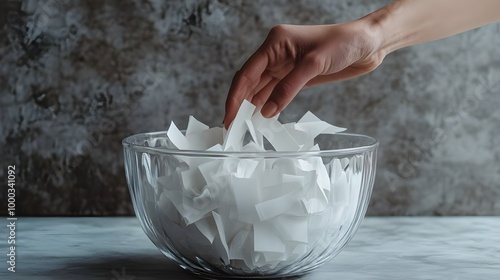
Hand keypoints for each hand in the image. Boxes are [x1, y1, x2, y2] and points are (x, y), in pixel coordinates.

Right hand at [223, 20, 384, 127]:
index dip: (236, 96)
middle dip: (240, 104)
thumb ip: (289, 88)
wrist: (368, 44)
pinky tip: (261, 118)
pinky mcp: (295, 76)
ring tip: (244, 128)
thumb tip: (267, 112)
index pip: (247, 72)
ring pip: (261, 88)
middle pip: (250, 81)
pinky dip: (268, 105)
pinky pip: (275, 92)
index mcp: (275, 42)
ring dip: (252, 107)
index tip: (229, 117)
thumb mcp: (315, 65)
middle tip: (233, 128)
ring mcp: (285, 65)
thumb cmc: (344, 43)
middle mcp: (276, 53)